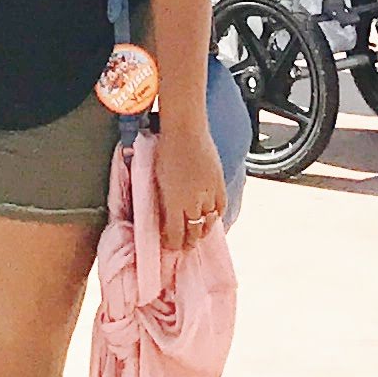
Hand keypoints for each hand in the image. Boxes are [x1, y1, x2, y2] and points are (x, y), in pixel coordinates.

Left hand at [154, 112, 225, 251]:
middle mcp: (192, 203)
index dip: (173, 243)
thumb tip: (166, 215)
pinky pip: (220, 208)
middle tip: (185, 245)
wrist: (185, 130)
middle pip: (193, 232)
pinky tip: (211, 218)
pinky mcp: (219, 184)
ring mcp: (208, 194)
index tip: (170, 245)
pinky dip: (216, 216)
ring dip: (203, 231)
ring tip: (198, 235)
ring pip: (208, 223)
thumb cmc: (165, 150)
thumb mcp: (157, 179)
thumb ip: (164, 200)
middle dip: (188, 242)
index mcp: (173, 202)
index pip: (174, 234)